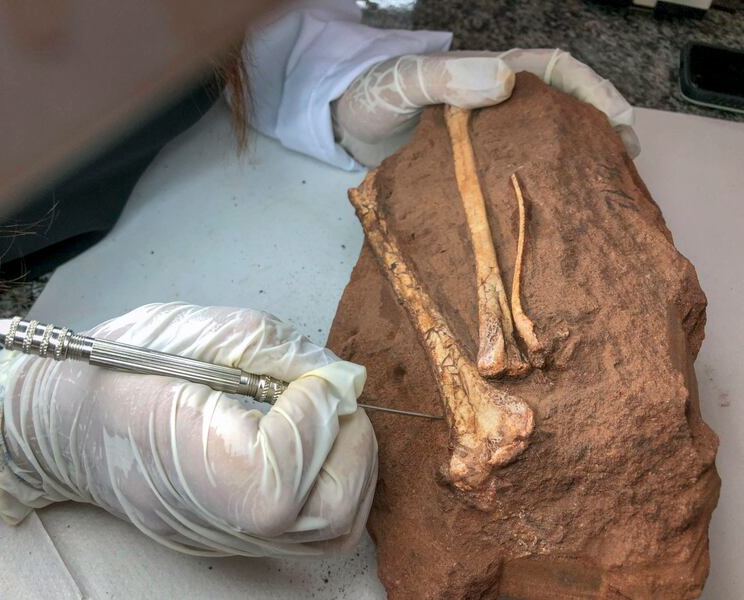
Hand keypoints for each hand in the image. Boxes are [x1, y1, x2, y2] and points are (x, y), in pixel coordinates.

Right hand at [0, 303, 376, 556]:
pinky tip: (316, 440)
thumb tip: (338, 376)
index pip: (281, 473)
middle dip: (352, 442)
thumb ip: (268, 347)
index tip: (305, 376)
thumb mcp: (187, 331)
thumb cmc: (117, 368)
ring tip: (326, 416)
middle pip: (326, 515)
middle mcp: (212, 518)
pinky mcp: (241, 537)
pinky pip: (317, 527)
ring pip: (334, 528)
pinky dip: (338, 480)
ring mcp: (228, 537)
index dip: (312, 413)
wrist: (66, 421)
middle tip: (333, 397)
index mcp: (187, 461)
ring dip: (353, 462)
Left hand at [332, 48, 638, 166]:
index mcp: (489, 76)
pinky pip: (510, 176)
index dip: (593, 95)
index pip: (555, 74)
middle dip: (594, 135)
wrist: (340, 127)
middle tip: (619, 170)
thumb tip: (504, 81)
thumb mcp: (407, 81)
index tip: (620, 125)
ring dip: (569, 164)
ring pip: (539, 147)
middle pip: (558, 113)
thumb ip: (448, 78)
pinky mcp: (469, 170)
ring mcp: (484, 140)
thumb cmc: (372, 95)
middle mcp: (495, 106)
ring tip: (593, 195)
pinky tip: (543, 215)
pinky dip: (532, 190)